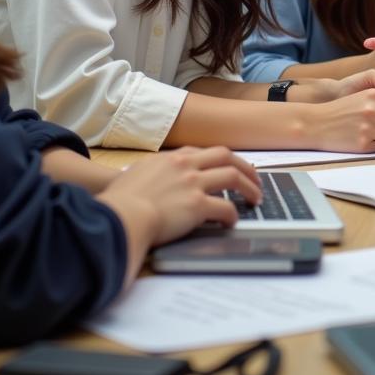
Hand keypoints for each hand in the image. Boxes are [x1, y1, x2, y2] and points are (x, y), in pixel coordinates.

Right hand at [98, 146, 260, 247]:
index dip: (219, 160)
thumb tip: (148, 181)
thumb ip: (149, 173)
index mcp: (171, 158)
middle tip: (253, 178)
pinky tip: (232, 222)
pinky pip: (225, 207)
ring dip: (249, 187)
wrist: (119, 217)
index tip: (227, 166)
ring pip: (233, 177)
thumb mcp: (134, 175)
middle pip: (226, 156)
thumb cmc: (118, 201)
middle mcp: (186, 165)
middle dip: (244, 166)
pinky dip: (232, 214)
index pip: (203, 152)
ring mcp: (193, 183)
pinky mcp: (197, 205)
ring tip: (255, 198)